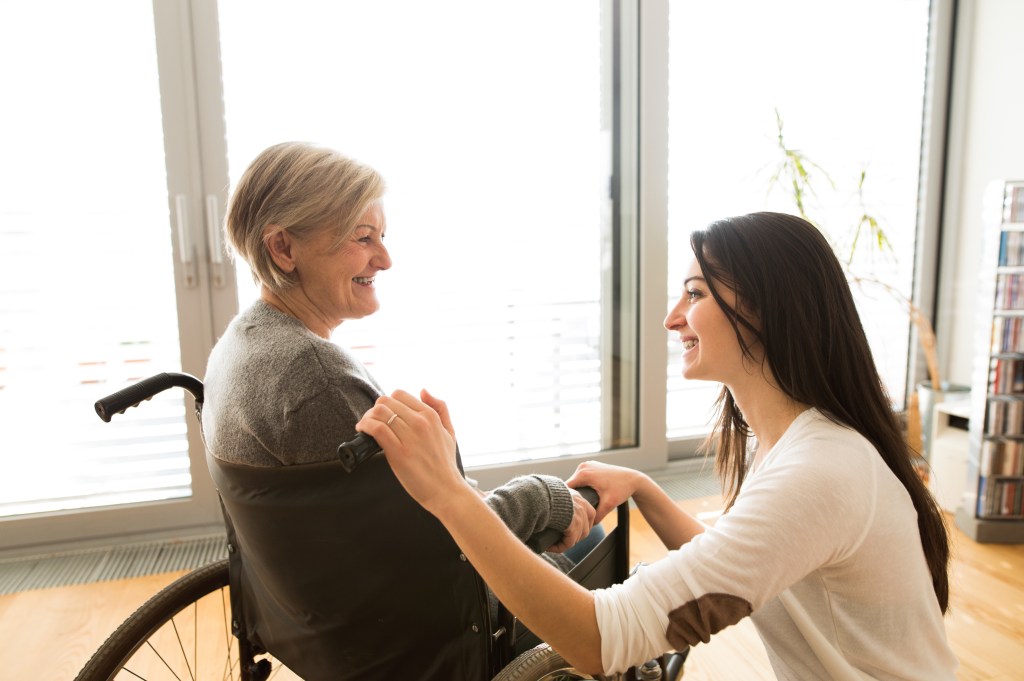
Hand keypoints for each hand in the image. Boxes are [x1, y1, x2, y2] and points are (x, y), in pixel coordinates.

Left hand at [356, 389, 467, 514]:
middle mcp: (420, 423)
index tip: (384, 413)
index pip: (400, 395)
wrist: (446, 490)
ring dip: (367, 417)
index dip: (388, 403)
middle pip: (386, 402)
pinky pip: (377, 429)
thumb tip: (423, 390)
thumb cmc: (445, 464)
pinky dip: (365, 426)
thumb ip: (440, 408)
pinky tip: (363, 431)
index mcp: (431, 416)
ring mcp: (410, 437)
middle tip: (371, 421)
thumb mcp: (450, 431)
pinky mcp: (398, 452)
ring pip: (379, 412)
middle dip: (375, 409)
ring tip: (365, 427)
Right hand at [548, 487, 596, 553]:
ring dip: (567, 542)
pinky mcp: (573, 527)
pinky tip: (549, 547)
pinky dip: (559, 547)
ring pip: (578, 537)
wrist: (541, 495)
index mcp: (577, 497)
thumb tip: (547, 498)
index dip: (581, 523)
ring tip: (554, 543)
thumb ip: (556, 495)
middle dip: (575, 535)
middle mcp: (582, 507)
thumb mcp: (553, 490)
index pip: (588, 513)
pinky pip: (568, 543)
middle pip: (586, 527)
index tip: (570, 528)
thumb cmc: (542, 492)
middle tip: (562, 538)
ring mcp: (579, 517)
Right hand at [566, 460, 645, 522]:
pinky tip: (585, 495)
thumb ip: (597, 515)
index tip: (568, 510)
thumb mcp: (609, 504)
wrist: (633, 479)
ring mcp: (587, 465)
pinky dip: (582, 485)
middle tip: (575, 509)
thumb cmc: (622, 489)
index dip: (567, 500)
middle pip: (570, 484)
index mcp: (584, 473)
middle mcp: (583, 466)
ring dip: (576, 491)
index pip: (566, 488)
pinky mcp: (591, 466)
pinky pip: (581, 477)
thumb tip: (588, 524)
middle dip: (572, 496)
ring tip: (580, 503)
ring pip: (575, 481)